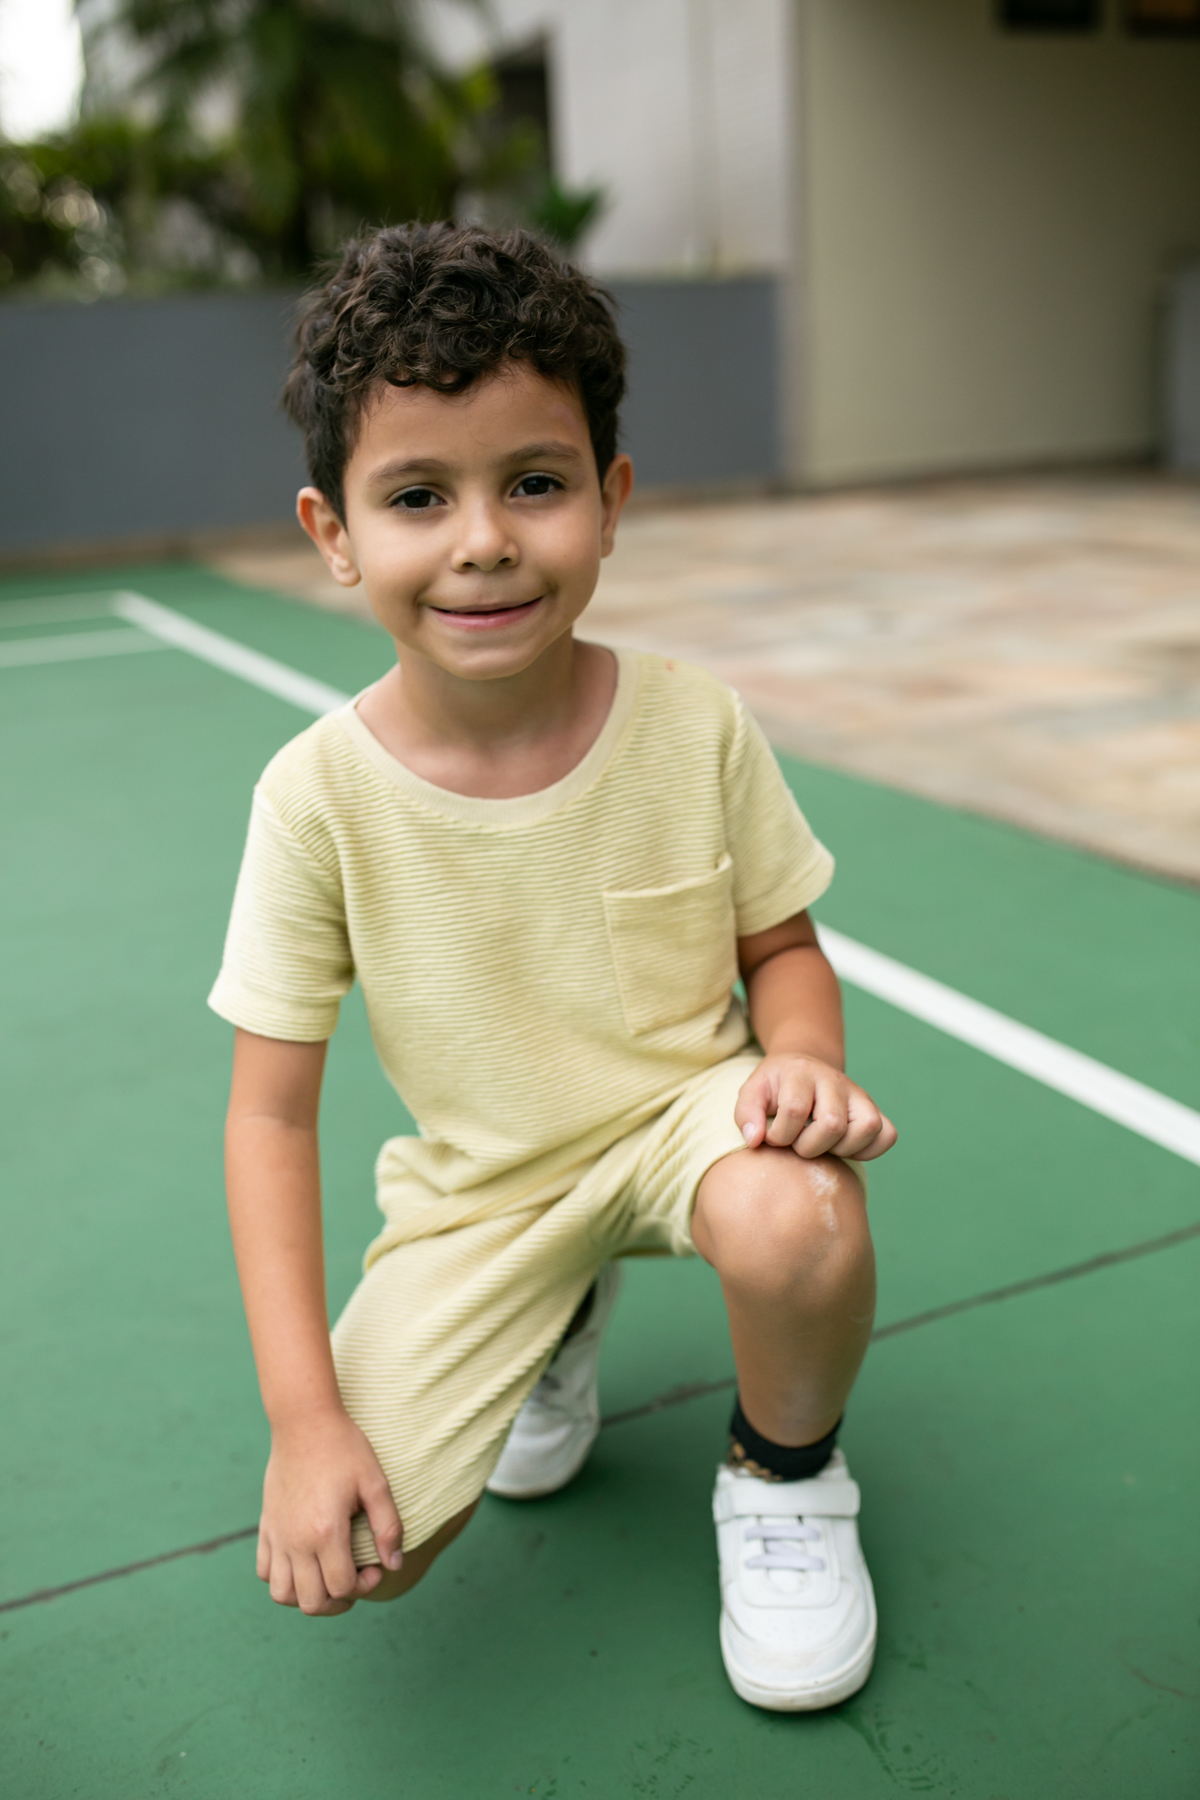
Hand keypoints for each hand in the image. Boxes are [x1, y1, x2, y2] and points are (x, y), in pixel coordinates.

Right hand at [257, 1409, 402, 1614]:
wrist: (304, 1422)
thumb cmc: (344, 1448)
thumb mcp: (375, 1482)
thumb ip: (388, 1526)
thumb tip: (394, 1566)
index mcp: (325, 1531)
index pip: (341, 1588)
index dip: (364, 1587)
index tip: (375, 1568)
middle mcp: (296, 1540)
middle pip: (311, 1602)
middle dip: (338, 1603)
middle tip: (354, 1579)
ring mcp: (277, 1535)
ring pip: (282, 1595)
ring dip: (307, 1597)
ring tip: (327, 1579)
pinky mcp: (265, 1527)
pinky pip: (265, 1572)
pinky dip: (283, 1579)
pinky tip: (304, 1562)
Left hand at [736, 1053, 896, 1161]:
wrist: (803, 1065)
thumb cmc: (775, 1086)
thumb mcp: (751, 1093)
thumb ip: (745, 1115)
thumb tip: (755, 1140)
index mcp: (801, 1073)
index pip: (795, 1111)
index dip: (779, 1135)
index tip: (772, 1137)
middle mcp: (835, 1081)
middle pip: (832, 1124)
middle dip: (809, 1146)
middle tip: (798, 1142)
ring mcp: (859, 1095)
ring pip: (867, 1127)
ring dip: (841, 1148)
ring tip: (821, 1145)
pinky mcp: (873, 1110)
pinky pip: (887, 1135)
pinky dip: (868, 1150)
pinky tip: (843, 1147)